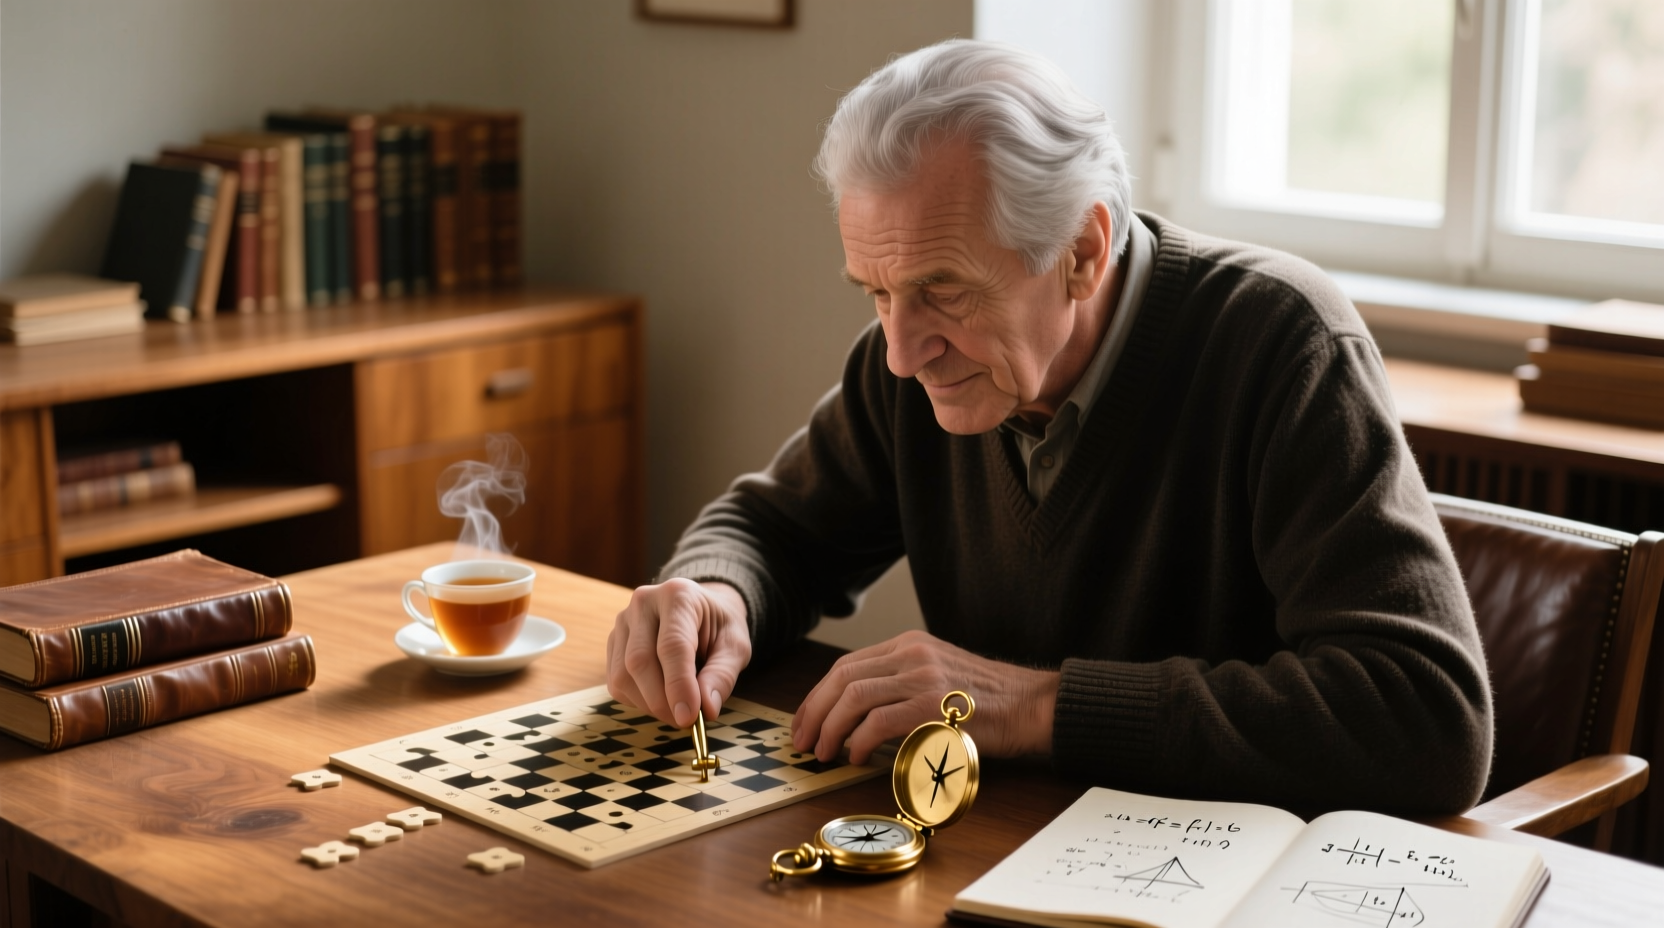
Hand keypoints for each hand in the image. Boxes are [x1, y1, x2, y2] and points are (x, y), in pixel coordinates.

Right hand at [607, 579, 751, 728]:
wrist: (701, 609)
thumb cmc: (719, 627)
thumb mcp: (735, 646)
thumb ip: (722, 675)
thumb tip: (707, 709)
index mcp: (678, 595)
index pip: (672, 645)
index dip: (679, 685)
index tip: (688, 717)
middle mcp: (643, 603)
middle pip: (640, 661)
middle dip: (662, 700)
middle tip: (685, 721)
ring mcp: (622, 622)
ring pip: (623, 675)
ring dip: (650, 704)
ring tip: (677, 708)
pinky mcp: (613, 643)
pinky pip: (616, 682)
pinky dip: (638, 700)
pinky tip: (661, 696)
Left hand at [791, 629, 1059, 763]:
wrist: (1032, 705)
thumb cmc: (989, 701)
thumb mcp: (939, 675)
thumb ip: (901, 684)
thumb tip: (858, 716)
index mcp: (908, 644)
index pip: (846, 665)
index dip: (818, 695)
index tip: (806, 721)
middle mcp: (911, 652)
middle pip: (841, 677)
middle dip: (814, 711)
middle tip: (804, 741)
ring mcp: (922, 675)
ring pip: (853, 697)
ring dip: (830, 728)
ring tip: (824, 752)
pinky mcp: (932, 703)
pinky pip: (879, 720)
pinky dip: (859, 740)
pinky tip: (857, 756)